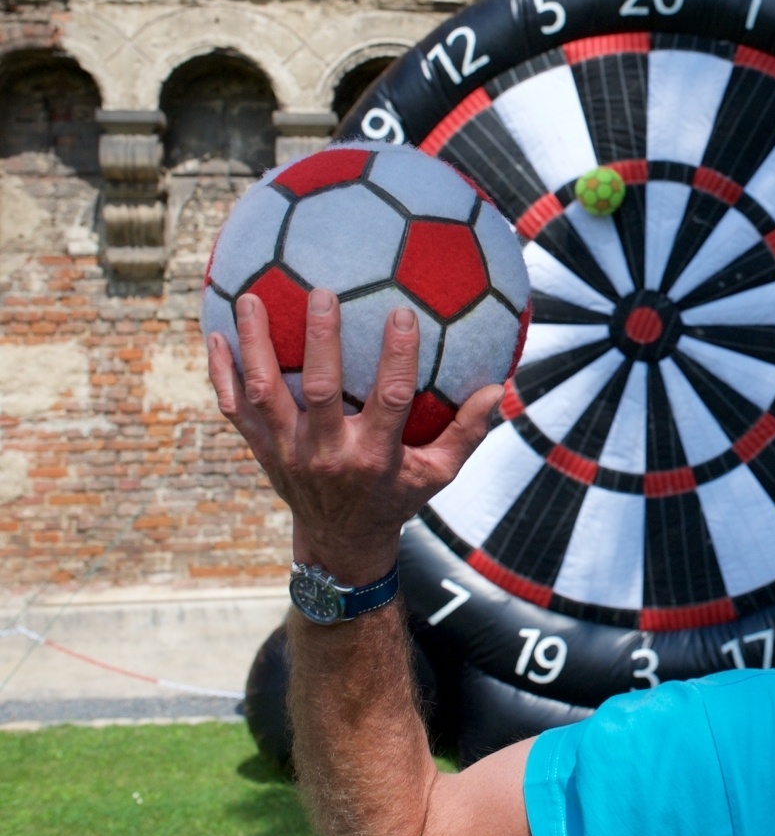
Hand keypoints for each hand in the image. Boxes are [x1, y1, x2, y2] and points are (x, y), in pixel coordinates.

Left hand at [207, 288, 501, 584]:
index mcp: (374, 455)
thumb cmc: (396, 497)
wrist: (339, 542)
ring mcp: (288, 452)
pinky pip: (234, 409)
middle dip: (321, 340)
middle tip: (322, 292)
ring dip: (256, 345)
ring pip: (265, 392)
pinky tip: (215, 336)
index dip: (398, 357)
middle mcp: (327, 452)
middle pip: (320, 389)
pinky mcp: (263, 450)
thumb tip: (499, 388)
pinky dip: (222, 374)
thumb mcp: (438, 474)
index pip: (390, 399)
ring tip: (252, 298)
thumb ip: (467, 432)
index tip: (403, 313)